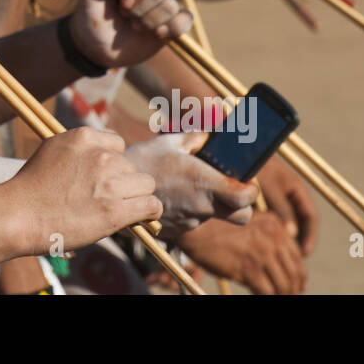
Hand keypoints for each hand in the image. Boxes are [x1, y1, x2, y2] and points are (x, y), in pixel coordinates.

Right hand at [9, 126, 160, 254]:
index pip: (118, 145)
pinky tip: (141, 218)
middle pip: (131, 166)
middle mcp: (100, 156)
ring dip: (135, 197)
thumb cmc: (31, 188)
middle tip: (103, 199)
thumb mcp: (53, 150)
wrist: (18, 216)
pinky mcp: (114, 210)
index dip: (113, 163)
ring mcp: (109, 183)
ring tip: (118, 209)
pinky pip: (151, 205)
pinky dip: (149, 212)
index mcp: (84, 138)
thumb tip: (107, 155)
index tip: (104, 178)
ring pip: (145, 185)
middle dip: (122, 182)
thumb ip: (81, 149)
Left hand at [70, 0, 191, 68]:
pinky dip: (173, 28)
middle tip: (124, 15)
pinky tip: (157, 34)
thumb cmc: (91, 16)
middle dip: (137, 9)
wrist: (97, 47)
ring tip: (134, 25)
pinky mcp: (172, 19)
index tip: (121, 3)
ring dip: (148, 21)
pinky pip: (185, 19)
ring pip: (170, 6)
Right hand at [124, 132, 257, 237]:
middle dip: (241, 204)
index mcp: (204, 183)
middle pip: (241, 216)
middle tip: (231, 187)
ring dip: (210, 203)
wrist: (112, 188)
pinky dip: (190, 209)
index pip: (246, 198)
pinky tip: (173, 194)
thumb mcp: (170, 141)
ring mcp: (189, 221)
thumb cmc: (142, 160)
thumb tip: (211, 133)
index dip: (251, 190)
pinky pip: (193, 220)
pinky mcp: (176, 230)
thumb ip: (196, 137)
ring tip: (188, 184)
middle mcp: (201, 206)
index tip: (247, 181)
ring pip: (215, 216)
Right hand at [177, 210, 307, 294]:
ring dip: (282, 295)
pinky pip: (267, 292)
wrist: (195, 230)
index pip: (297, 255)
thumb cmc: (216, 228)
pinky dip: (268, 298)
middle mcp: (272, 237)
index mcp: (275, 225)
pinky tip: (259, 296)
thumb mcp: (248, 225)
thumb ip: (267, 237)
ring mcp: (262, 253)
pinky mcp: (250, 268)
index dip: (299, 275)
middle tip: (289, 295)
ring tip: (275, 297)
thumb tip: (280, 263)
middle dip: (293, 288)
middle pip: (294, 272)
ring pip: (284, 284)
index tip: (297, 286)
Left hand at [255, 155, 319, 254]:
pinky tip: (262, 244)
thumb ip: (281, 209)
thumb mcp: (268, 187)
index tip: (304, 254)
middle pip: (300, 223)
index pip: (311, 217)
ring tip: (278, 257)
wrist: (232, 152)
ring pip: (285, 224)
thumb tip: (292, 233)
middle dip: (298, 242)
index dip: (310, 237)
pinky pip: (272, 220)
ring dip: (284, 240)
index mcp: (297, 188)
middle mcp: (290, 194)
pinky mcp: (263, 200)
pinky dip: (271, 233)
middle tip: (292, 262)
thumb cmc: (252, 166)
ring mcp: (277, 197)